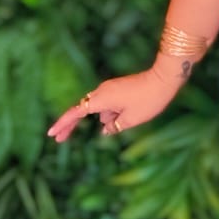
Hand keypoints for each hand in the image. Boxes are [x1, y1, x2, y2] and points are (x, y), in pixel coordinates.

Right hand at [46, 66, 180, 143]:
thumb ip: (114, 127)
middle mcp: (102, 91)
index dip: (63, 123)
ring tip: (133, 115)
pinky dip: (113, 112)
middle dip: (72, 125)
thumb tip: (105, 129)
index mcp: (102, 99)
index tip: (52, 133)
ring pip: (101, 109)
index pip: (76, 113)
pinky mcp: (118, 88)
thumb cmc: (148, 99)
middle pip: (82, 110)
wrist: (165, 78)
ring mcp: (110, 88)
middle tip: (60, 139)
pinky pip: (110, 104)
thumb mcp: (131, 119)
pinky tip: (130, 114)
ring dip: (106, 118)